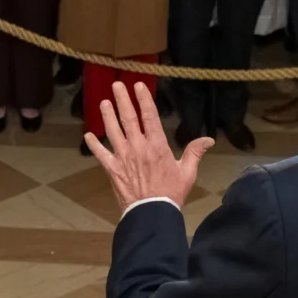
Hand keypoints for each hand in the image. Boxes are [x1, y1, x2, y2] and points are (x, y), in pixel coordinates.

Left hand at [85, 81, 212, 211]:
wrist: (151, 213)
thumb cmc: (171, 193)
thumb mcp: (187, 172)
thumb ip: (195, 152)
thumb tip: (209, 139)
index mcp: (157, 145)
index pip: (149, 116)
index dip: (143, 99)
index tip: (138, 86)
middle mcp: (138, 146)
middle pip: (128, 118)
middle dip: (122, 100)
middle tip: (116, 85)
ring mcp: (123, 157)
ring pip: (113, 131)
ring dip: (108, 115)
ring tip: (103, 102)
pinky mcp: (112, 169)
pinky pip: (100, 154)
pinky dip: (94, 144)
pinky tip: (88, 135)